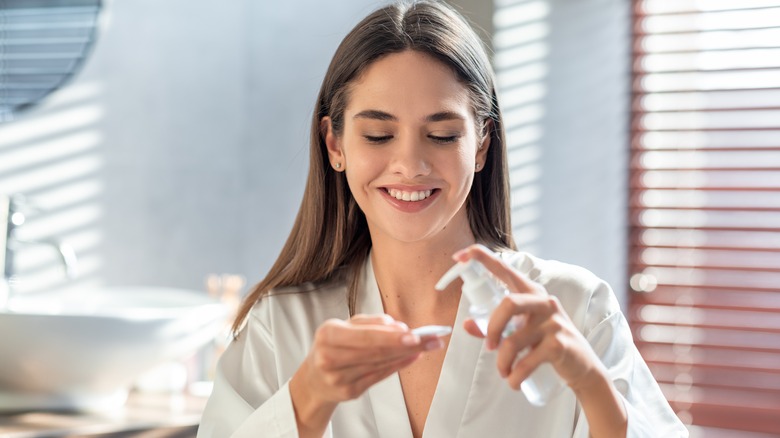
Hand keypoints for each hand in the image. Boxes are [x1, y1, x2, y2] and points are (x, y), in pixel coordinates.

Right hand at [290, 314, 442, 435]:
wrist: (314, 377)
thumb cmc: (332, 346)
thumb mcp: (345, 326)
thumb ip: (371, 323)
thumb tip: (397, 327)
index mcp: (328, 334)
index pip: (365, 336)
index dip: (391, 337)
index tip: (413, 335)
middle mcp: (330, 357)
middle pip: (376, 352)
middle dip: (407, 345)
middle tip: (429, 339)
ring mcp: (339, 378)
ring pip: (380, 365)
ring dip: (407, 355)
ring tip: (426, 346)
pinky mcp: (349, 391)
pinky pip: (379, 377)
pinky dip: (398, 366)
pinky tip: (411, 358)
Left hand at [454, 244, 604, 391]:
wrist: (583, 367)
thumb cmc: (547, 344)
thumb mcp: (521, 331)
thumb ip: (494, 327)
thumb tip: (467, 324)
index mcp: (531, 293)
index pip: (506, 269)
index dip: (482, 258)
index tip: (460, 256)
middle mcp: (544, 302)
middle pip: (508, 304)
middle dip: (491, 328)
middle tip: (488, 347)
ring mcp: (553, 322)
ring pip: (513, 340)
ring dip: (502, 362)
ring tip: (504, 372)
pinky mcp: (559, 343)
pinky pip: (526, 361)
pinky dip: (515, 376)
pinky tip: (514, 381)